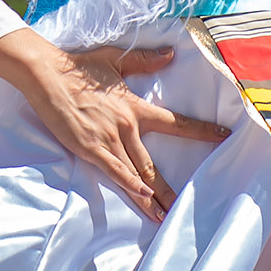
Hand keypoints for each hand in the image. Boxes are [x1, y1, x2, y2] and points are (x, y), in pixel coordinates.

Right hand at [19, 44, 231, 220]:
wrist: (47, 74)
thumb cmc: (79, 67)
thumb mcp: (115, 60)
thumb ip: (144, 61)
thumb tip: (171, 53)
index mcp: (136, 107)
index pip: (176, 122)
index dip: (201, 130)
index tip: (223, 136)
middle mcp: (127, 126)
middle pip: (153, 163)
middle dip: (169, 188)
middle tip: (185, 206)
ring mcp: (108, 139)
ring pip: (136, 173)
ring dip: (151, 197)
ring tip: (164, 216)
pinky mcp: (90, 148)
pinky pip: (114, 172)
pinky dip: (130, 187)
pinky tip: (143, 200)